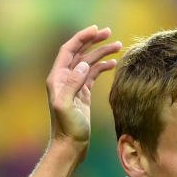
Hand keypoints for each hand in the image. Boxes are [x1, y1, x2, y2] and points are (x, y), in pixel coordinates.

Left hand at [46, 25, 122, 149]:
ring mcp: (75, 86)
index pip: (69, 50)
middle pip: (80, 52)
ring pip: (89, 62)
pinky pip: (93, 75)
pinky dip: (103, 67)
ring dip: (102, 53)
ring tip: (118, 46)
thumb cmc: (67, 128)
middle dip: (94, 42)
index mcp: (58, 78)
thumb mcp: (67, 106)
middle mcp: (64, 79)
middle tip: (109, 33)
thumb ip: (72, 84)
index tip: (95, 30)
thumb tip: (83, 64)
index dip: (81, 38)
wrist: (70, 146)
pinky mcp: (83, 94)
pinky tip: (114, 64)